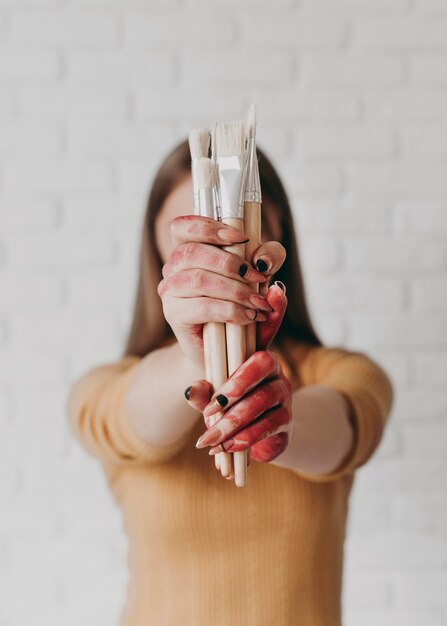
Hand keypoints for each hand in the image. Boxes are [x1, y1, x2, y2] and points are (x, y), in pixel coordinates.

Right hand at [157, 215, 270, 367]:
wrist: (231, 352)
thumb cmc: (244, 309)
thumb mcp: (265, 280)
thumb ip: (271, 260)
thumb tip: (264, 261)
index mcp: (190, 251)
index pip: (183, 226)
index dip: (208, 227)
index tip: (242, 238)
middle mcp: (174, 269)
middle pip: (193, 252)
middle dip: (231, 263)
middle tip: (259, 279)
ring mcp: (170, 292)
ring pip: (198, 279)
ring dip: (234, 289)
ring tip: (257, 303)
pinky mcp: (174, 316)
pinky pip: (202, 306)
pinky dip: (229, 310)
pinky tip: (247, 317)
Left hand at [184, 282, 292, 463]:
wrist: (256, 432)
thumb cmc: (232, 405)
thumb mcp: (215, 398)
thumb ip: (204, 393)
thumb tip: (190, 392)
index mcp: (260, 361)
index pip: (258, 360)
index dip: (237, 381)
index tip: (212, 405)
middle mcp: (278, 377)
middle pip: (261, 388)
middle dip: (231, 410)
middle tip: (207, 424)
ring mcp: (286, 399)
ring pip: (263, 407)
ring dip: (234, 426)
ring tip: (212, 442)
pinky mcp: (286, 422)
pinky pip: (269, 427)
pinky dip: (245, 439)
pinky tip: (227, 447)